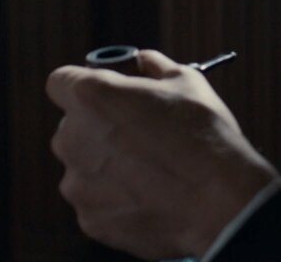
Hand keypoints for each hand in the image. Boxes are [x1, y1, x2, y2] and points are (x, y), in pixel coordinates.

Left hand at [47, 49, 279, 259]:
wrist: (220, 200)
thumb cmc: (204, 134)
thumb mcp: (186, 80)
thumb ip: (153, 65)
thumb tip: (142, 60)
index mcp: (90, 96)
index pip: (61, 82)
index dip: (83, 85)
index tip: (106, 94)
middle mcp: (72, 138)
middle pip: (72, 126)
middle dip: (98, 128)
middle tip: (137, 135)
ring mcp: (78, 183)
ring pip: (83, 167)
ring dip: (106, 166)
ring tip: (150, 171)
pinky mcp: (89, 219)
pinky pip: (96, 202)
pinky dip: (116, 199)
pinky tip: (149, 196)